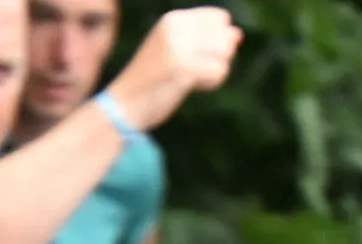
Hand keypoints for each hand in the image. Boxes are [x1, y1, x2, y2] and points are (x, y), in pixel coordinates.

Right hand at [106, 5, 242, 127]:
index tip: (194, 56)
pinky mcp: (184, 69)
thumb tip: (238, 34)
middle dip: (218, 56)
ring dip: (214, 71)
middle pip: (225, 36)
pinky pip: (219, 72)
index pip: (220, 18)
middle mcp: (176, 28)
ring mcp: (179, 47)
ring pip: (225, 54)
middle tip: (191, 71)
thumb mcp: (177, 51)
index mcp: (173, 19)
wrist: (123, 106)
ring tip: (189, 79)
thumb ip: (207, 40)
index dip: (217, 39)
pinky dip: (210, 83)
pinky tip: (189, 87)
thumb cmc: (152, 81)